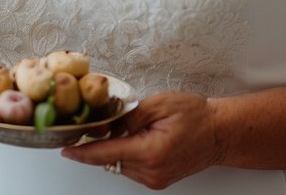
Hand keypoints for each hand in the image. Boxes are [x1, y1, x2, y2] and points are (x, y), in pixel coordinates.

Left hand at [61, 92, 224, 188]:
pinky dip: (127, 154)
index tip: (65, 150)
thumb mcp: (158, 104)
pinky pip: (130, 168)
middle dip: (100, 144)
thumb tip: (106, 125)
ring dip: (115, 149)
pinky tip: (137, 139)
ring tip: (132, 129)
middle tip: (97, 125)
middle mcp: (152, 171)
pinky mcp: (157, 180)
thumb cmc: (195, 115)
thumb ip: (128, 116)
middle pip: (110, 160)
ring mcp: (155, 179)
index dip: (83, 152)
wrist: (219, 132)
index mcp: (151, 152)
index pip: (106, 154)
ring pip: (119, 165)